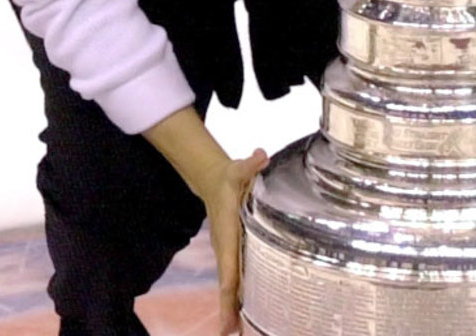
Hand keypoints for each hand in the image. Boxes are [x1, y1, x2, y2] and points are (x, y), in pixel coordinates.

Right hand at [199, 147, 269, 334]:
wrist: (215, 181)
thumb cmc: (230, 178)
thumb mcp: (239, 169)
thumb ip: (250, 165)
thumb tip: (261, 156)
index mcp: (228, 233)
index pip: (229, 266)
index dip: (230, 289)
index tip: (228, 310)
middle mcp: (226, 248)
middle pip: (227, 284)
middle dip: (228, 309)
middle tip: (230, 333)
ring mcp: (228, 253)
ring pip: (230, 285)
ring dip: (232, 308)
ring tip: (235, 331)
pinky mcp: (232, 253)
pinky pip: (235, 278)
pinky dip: (237, 297)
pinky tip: (244, 314)